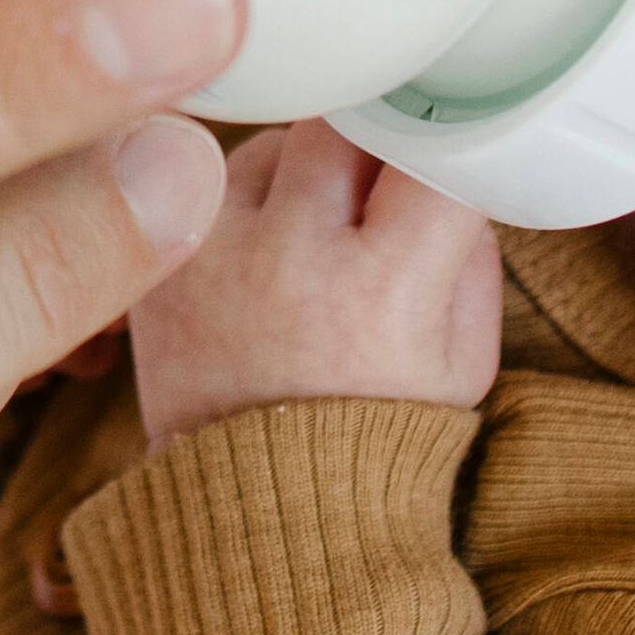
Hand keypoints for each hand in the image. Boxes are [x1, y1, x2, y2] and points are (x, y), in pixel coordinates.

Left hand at [128, 123, 502, 449]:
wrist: (262, 508)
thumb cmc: (377, 427)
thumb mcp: (464, 359)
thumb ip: (471, 251)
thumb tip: (445, 162)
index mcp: (383, 292)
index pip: (432, 153)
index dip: (447, 145)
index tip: (447, 150)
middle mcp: (289, 262)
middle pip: (345, 126)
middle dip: (375, 147)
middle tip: (382, 193)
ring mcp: (214, 258)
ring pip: (275, 144)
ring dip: (306, 172)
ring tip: (320, 241)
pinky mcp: (163, 263)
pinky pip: (212, 183)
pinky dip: (247, 204)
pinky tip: (264, 258)